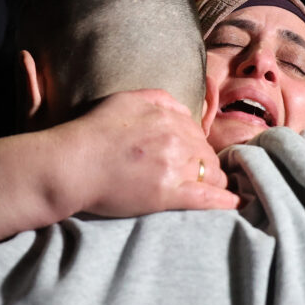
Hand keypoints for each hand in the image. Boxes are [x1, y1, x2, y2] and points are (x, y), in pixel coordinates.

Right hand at [50, 88, 238, 216]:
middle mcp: (174, 137)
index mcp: (166, 115)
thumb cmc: (90, 133)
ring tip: (214, 191)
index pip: (197, 130)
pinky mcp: (168, 193)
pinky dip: (224, 202)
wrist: (70, 164)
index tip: (192, 155)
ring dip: (214, 181)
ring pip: (211, 173)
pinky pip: (206, 198)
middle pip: (206, 152)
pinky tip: (234, 205)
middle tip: (200, 176)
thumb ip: (158, 99)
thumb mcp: (124, 100)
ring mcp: (173, 166)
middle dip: (206, 164)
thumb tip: (183, 108)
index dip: (196, 145)